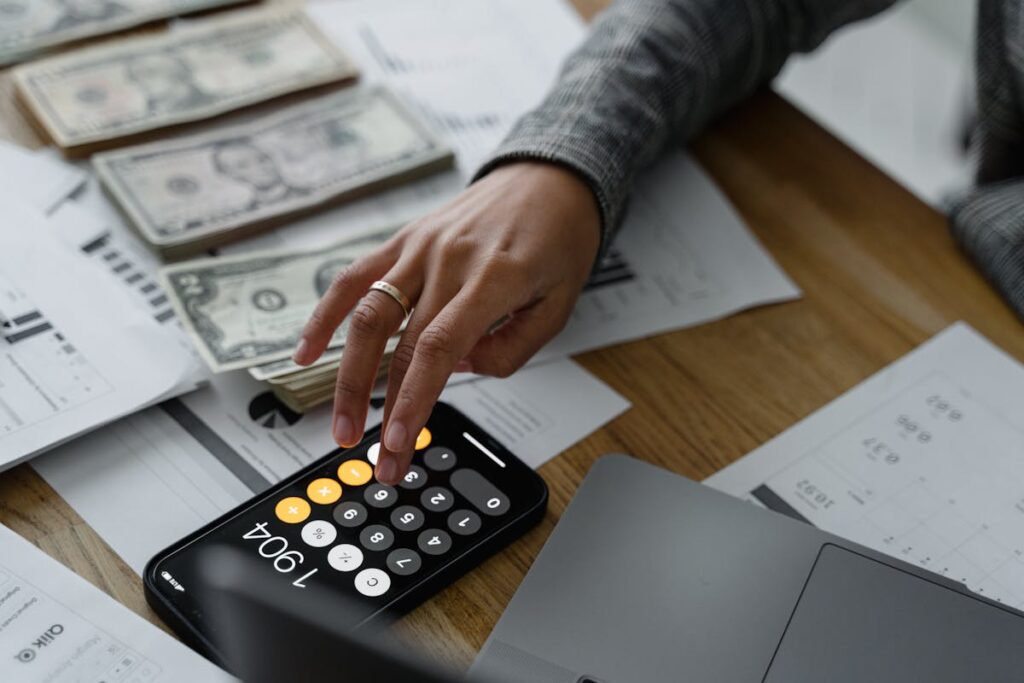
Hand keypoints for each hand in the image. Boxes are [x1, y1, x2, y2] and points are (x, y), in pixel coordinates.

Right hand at [294, 161, 600, 483]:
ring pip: (366, 314)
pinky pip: (354, 277)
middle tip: (375, 459)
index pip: (437, 348)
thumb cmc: (558, 239)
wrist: (548, 177)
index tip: (398, 444)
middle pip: (398, 342)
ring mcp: (420, 247)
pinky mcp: (403, 240)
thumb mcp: (558, 305)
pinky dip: (325, 315)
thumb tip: (456, 370)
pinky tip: (306, 352)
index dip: (413, 400)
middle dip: (382, 410)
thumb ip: (510, 348)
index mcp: (494, 278)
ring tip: (340, 424)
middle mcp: (449, 259)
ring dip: (348, 376)